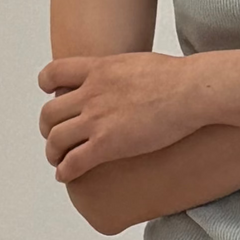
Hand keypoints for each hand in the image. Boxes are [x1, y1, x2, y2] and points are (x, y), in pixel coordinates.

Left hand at [37, 51, 212, 181]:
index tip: (51, 95)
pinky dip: (64, 171)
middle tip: (54, 136)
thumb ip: (123, 71)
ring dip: (52, 152)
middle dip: (48, 127)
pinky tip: (65, 176)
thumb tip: (131, 78)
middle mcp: (91, 93)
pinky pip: (73, 161)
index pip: (53, 73)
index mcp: (98, 69)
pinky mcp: (107, 144)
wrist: (192, 90)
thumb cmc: (179, 77)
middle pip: (50, 112)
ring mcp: (97, 119)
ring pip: (56, 139)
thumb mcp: (139, 62)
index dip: (47, 85)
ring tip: (58, 160)